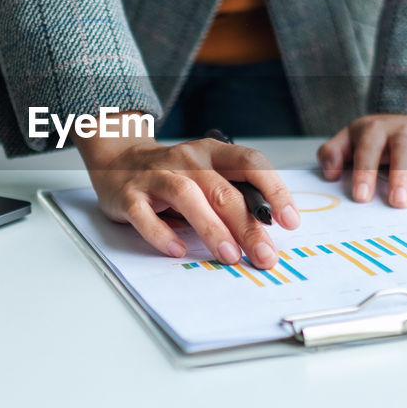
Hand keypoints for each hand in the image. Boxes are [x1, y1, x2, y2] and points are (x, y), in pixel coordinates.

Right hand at [76, 131, 299, 268]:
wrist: (116, 159)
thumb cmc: (171, 173)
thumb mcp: (205, 173)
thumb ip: (232, 193)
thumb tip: (268, 229)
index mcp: (211, 152)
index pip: (250, 162)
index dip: (274, 190)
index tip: (290, 221)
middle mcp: (186, 159)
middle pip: (222, 189)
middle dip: (247, 225)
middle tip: (264, 255)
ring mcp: (155, 176)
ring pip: (187, 196)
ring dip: (211, 227)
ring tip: (229, 255)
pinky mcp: (129, 196)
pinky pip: (144, 214)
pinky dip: (162, 233)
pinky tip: (178, 250)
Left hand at [317, 114, 406, 207]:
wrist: (403, 121)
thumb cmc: (373, 139)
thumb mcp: (348, 140)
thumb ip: (333, 153)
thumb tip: (330, 173)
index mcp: (377, 129)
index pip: (369, 147)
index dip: (365, 171)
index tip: (361, 197)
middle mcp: (406, 130)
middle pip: (405, 148)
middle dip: (401, 175)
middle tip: (397, 202)